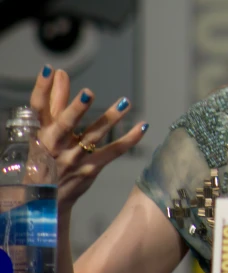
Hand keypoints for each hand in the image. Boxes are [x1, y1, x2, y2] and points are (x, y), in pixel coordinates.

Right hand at [28, 65, 147, 210]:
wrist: (44, 202)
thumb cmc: (44, 158)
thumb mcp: (44, 131)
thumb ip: (54, 101)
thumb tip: (59, 72)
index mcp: (39, 133)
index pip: (38, 107)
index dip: (43, 88)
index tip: (50, 70)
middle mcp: (55, 146)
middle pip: (64, 125)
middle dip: (75, 110)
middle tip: (88, 94)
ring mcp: (73, 159)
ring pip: (92, 136)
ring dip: (109, 118)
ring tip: (125, 102)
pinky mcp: (91, 168)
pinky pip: (113, 152)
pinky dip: (129, 139)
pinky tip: (143, 126)